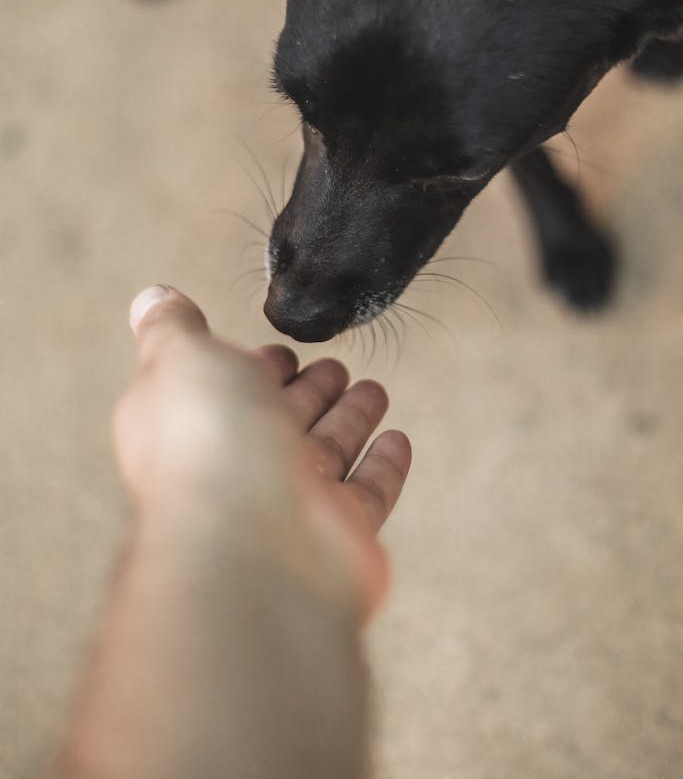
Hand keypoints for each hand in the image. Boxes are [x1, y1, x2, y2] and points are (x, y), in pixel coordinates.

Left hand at [115, 285, 410, 619]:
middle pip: (281, 420)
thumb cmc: (209, 445)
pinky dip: (383, 466)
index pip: (228, 389)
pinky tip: (398, 440)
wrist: (253, 547)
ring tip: (374, 390)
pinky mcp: (339, 534)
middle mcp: (237, 468)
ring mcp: (290, 505)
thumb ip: (171, 327)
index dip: (255, 366)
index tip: (283, 350)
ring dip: (350, 419)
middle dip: (309, 390)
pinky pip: (368, 493)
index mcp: (195, 427)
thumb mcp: (180, 359)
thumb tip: (152, 298)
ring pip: (327, 452)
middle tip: (337, 367)